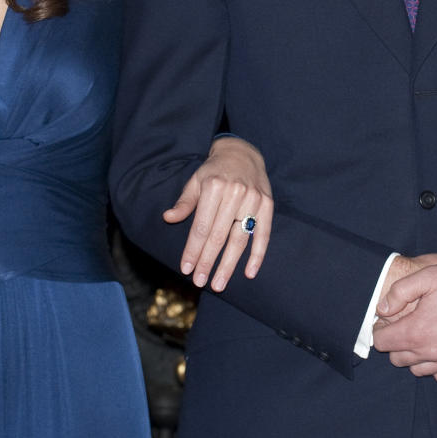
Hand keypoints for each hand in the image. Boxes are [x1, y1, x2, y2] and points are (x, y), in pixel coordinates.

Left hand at [165, 137, 273, 290]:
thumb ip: (184, 202)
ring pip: (240, 239)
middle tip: (200, 282)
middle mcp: (235, 193)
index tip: (186, 269)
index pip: (201, 227)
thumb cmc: (214, 171)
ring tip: (219, 284)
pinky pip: (263, 234)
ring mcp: (253, 199)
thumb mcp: (195, 181)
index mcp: (214, 187)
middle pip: (219, 236)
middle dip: (208, 262)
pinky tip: (249, 273)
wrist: (242, 153)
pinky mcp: (267, 205)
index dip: (193, 250)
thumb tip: (168, 218)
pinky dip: (257, 255)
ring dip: (229, 265)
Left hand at [372, 257, 436, 382]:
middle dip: (396, 343)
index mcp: (417, 332)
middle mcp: (432, 353)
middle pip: (398, 359)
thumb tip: (382, 308)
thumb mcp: (429, 275)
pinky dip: (436, 366)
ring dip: (414, 356)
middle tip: (404, 326)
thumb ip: (399, 292)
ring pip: (418, 370)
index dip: (380, 330)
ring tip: (422, 337)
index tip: (387, 321)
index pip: (382, 343)